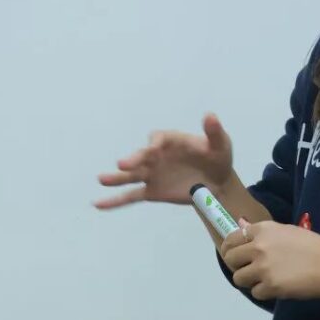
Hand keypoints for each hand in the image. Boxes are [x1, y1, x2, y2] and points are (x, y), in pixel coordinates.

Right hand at [94, 113, 233, 208]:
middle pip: (141, 156)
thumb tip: (210, 115)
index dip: (154, 143)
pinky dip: (115, 201)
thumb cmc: (217, 157)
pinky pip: (131, 196)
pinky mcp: (151, 191)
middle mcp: (156, 156)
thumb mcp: (220, 144)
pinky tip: (99, 204)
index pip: (159, 139)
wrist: (217, 182)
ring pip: (131, 176)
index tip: (153, 149)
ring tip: (102, 180)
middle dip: (133, 159)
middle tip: (122, 164)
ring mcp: (151, 174)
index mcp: (170, 141)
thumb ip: (214, 132)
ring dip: (116, 178)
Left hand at [220, 219, 319, 300]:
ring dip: (248, 280)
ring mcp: (262, 267)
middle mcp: (258, 246)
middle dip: (236, 265)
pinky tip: (274, 287)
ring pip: (238, 278)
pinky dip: (263, 292)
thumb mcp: (286, 230)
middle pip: (230, 258)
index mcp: (263, 229)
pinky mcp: (269, 286)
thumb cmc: (313, 245)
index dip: (230, 248)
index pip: (233, 238)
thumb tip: (242, 226)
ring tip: (261, 280)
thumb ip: (263, 232)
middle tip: (247, 269)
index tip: (233, 254)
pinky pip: (254, 292)